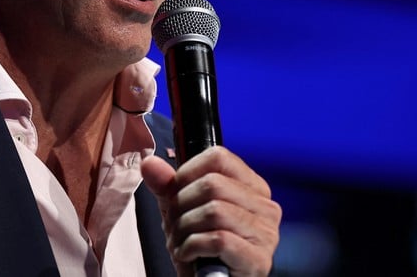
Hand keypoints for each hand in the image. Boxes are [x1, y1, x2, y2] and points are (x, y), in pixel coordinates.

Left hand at [141, 146, 281, 276]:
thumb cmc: (200, 248)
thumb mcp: (180, 211)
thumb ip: (166, 185)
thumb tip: (150, 163)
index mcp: (252, 187)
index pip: (219, 157)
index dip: (187, 172)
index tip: (174, 193)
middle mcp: (266, 207)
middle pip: (212, 184)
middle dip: (181, 207)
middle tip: (174, 227)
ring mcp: (266, 233)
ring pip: (214, 211)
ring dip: (184, 229)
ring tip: (179, 243)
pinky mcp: (258, 259)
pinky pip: (218, 239)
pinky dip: (193, 246)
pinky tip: (189, 255)